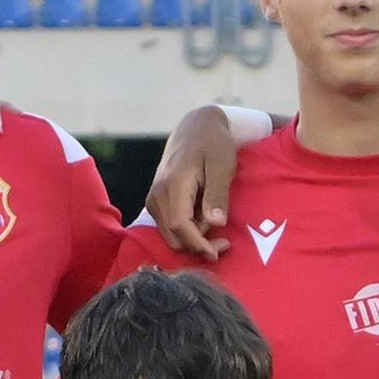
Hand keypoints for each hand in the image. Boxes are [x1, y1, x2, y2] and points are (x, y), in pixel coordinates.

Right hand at [145, 106, 240, 256]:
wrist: (196, 127)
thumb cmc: (213, 144)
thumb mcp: (222, 166)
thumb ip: (217, 195)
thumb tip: (215, 224)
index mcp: (173, 184)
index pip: (180, 226)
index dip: (199, 244)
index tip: (218, 251)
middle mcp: (157, 195)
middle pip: (173, 236)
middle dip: (198, 245)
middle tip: (225, 240)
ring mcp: (153, 199)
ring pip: (170, 235)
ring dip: (193, 237)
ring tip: (214, 218)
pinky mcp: (155, 202)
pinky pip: (169, 227)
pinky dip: (187, 229)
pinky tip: (203, 216)